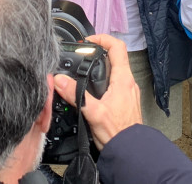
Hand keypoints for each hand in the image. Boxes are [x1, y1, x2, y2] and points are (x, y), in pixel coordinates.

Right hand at [53, 34, 140, 149]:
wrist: (130, 152)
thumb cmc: (117, 133)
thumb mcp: (92, 112)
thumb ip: (76, 95)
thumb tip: (60, 80)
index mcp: (123, 80)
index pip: (118, 47)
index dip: (103, 39)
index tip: (89, 41)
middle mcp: (128, 83)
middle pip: (116, 58)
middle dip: (99, 54)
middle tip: (83, 55)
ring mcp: (128, 92)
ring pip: (115, 71)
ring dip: (101, 68)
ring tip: (84, 71)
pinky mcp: (125, 102)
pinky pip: (115, 84)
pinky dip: (104, 81)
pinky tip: (92, 91)